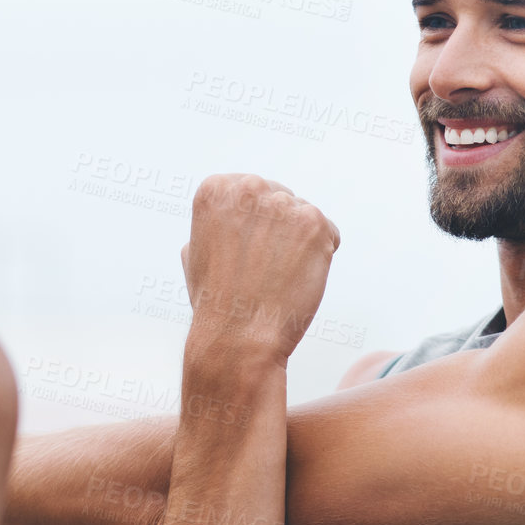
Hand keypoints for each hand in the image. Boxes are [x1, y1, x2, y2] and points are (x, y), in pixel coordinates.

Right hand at [180, 173, 339, 364]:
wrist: (238, 336)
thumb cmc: (216, 302)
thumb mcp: (195, 251)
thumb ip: (216, 223)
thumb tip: (229, 217)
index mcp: (216, 189)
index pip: (252, 192)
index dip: (253, 227)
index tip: (244, 253)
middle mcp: (248, 188)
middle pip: (280, 200)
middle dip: (278, 231)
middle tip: (263, 269)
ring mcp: (282, 204)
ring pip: (305, 218)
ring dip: (299, 244)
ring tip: (278, 275)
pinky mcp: (313, 223)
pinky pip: (329, 233)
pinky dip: (321, 256)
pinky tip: (297, 277)